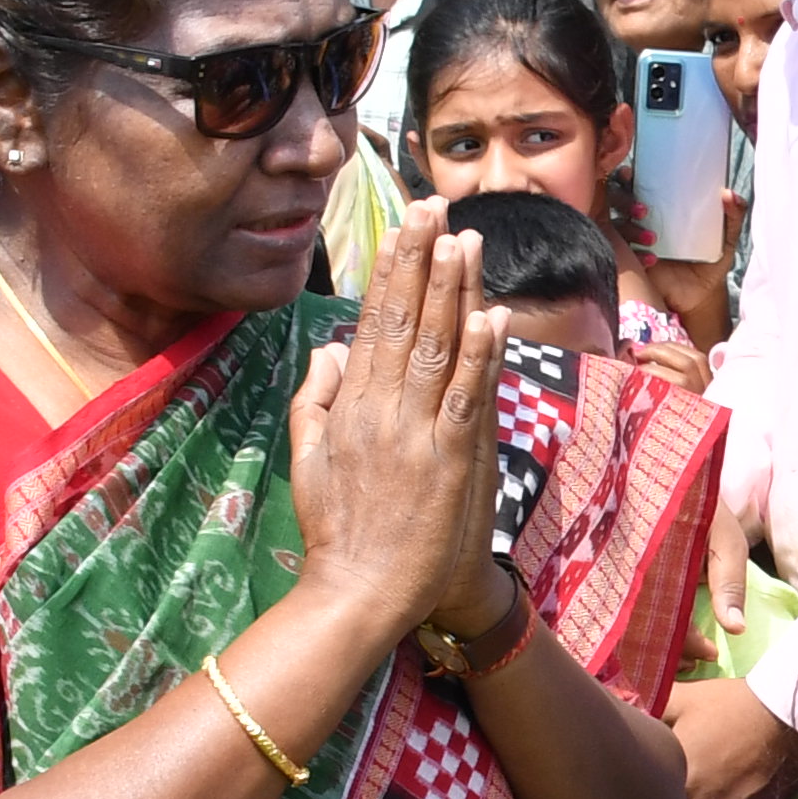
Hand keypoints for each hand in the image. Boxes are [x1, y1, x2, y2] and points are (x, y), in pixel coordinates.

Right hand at [286, 199, 500, 645]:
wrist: (358, 593)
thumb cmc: (338, 530)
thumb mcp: (307, 459)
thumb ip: (316, 399)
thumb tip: (329, 348)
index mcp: (349, 406)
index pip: (373, 322)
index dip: (392, 270)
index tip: (406, 226)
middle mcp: (381, 410)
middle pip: (404, 320)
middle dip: (421, 259)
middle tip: (434, 206)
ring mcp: (416, 433)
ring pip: (436, 347)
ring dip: (453, 290)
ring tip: (464, 238)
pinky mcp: (450, 460)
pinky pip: (468, 396)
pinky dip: (480, 355)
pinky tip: (490, 315)